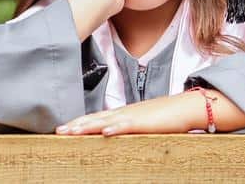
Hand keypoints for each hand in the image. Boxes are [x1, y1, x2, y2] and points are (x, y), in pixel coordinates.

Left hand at [55, 92, 201, 135]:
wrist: (186, 107)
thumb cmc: (167, 117)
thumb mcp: (143, 125)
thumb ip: (128, 130)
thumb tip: (114, 137)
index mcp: (122, 114)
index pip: (95, 118)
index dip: (79, 123)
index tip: (64, 129)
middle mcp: (123, 113)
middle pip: (94, 118)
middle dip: (75, 125)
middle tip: (58, 131)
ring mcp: (132, 116)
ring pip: (105, 120)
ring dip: (87, 126)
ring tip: (71, 131)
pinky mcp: (144, 122)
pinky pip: (127, 124)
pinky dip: (115, 127)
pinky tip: (104, 132)